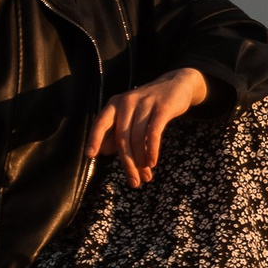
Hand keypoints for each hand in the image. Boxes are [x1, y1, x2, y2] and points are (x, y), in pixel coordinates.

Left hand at [87, 68, 209, 187]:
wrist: (176, 85)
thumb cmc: (148, 105)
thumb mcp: (130, 116)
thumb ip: (116, 132)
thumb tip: (104, 150)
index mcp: (115, 104)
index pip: (100, 122)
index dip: (94, 138)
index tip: (90, 155)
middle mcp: (127, 102)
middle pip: (122, 138)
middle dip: (127, 163)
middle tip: (133, 182)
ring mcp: (145, 104)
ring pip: (137, 138)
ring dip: (141, 161)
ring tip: (146, 176)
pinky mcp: (162, 108)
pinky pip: (153, 133)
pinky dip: (152, 150)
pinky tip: (152, 163)